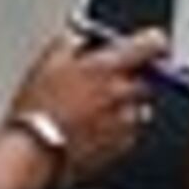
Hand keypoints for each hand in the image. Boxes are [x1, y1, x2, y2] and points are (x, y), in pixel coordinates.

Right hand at [12, 32, 157, 184]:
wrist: (34, 151)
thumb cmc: (38, 109)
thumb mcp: (46, 64)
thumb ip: (69, 43)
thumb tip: (80, 37)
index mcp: (106, 67)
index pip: (152, 45)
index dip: (154, 43)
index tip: (151, 44)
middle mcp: (123, 92)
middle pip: (148, 79)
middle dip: (132, 79)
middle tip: (106, 83)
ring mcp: (127, 119)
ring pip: (138, 106)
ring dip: (123, 105)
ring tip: (90, 111)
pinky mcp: (125, 143)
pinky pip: (130, 130)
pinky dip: (116, 128)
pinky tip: (90, 129)